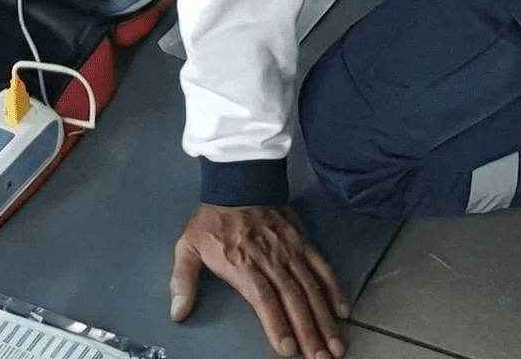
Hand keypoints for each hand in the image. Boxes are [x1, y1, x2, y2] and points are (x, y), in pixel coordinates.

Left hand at [169, 204, 349, 358]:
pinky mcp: (300, 240)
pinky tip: (342, 311)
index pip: (263, 298)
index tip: (286, 348)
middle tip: (320, 358)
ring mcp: (288, 249)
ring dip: (324, 319)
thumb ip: (183, 281)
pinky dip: (333, 288)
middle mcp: (269, 258)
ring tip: (335, 346)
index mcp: (242, 263)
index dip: (276, 323)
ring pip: (310, 288)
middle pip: (292, 299)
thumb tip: (178, 313)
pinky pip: (321, 266)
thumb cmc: (212, 218)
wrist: (236, 179)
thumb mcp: (187, 246)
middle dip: (309, 332)